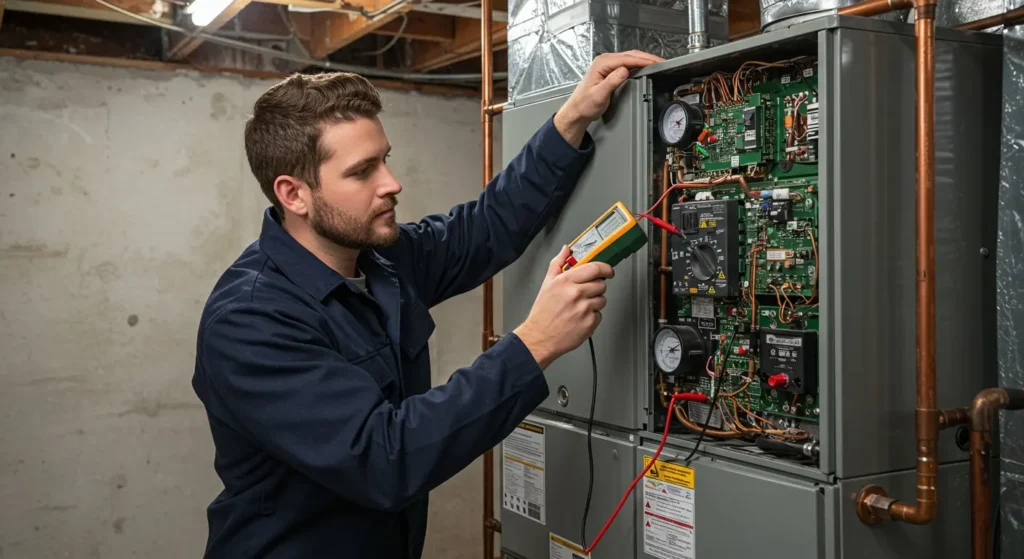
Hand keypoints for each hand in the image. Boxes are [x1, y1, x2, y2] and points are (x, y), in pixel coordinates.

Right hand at [514, 246, 614, 369]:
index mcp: (566, 281)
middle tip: (585, 293)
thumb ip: (558, 263)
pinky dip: (592, 316)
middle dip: (596, 287)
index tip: (608, 271)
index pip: (595, 268)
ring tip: (580, 307)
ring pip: (602, 300)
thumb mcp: (547, 283)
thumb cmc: (542, 312)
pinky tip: (579, 317)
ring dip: (595, 302)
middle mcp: (576, 293)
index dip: (606, 268)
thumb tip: (566, 249)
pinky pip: (599, 315)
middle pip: (601, 284)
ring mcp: (584, 309)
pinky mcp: (589, 323)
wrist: (539, 338)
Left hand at [554, 50, 664, 146]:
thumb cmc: (585, 104)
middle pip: (630, 55)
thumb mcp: (599, 95)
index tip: (656, 63)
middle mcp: (604, 61)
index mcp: (602, 63)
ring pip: (630, 58)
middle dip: (647, 58)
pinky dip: (638, 64)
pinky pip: (627, 63)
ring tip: (657, 64)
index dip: (643, 60)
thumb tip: (624, 70)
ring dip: (644, 60)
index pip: (627, 58)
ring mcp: (607, 64)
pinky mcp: (609, 70)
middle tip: (662, 63)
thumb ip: (612, 81)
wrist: (577, 111)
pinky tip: (645, 67)